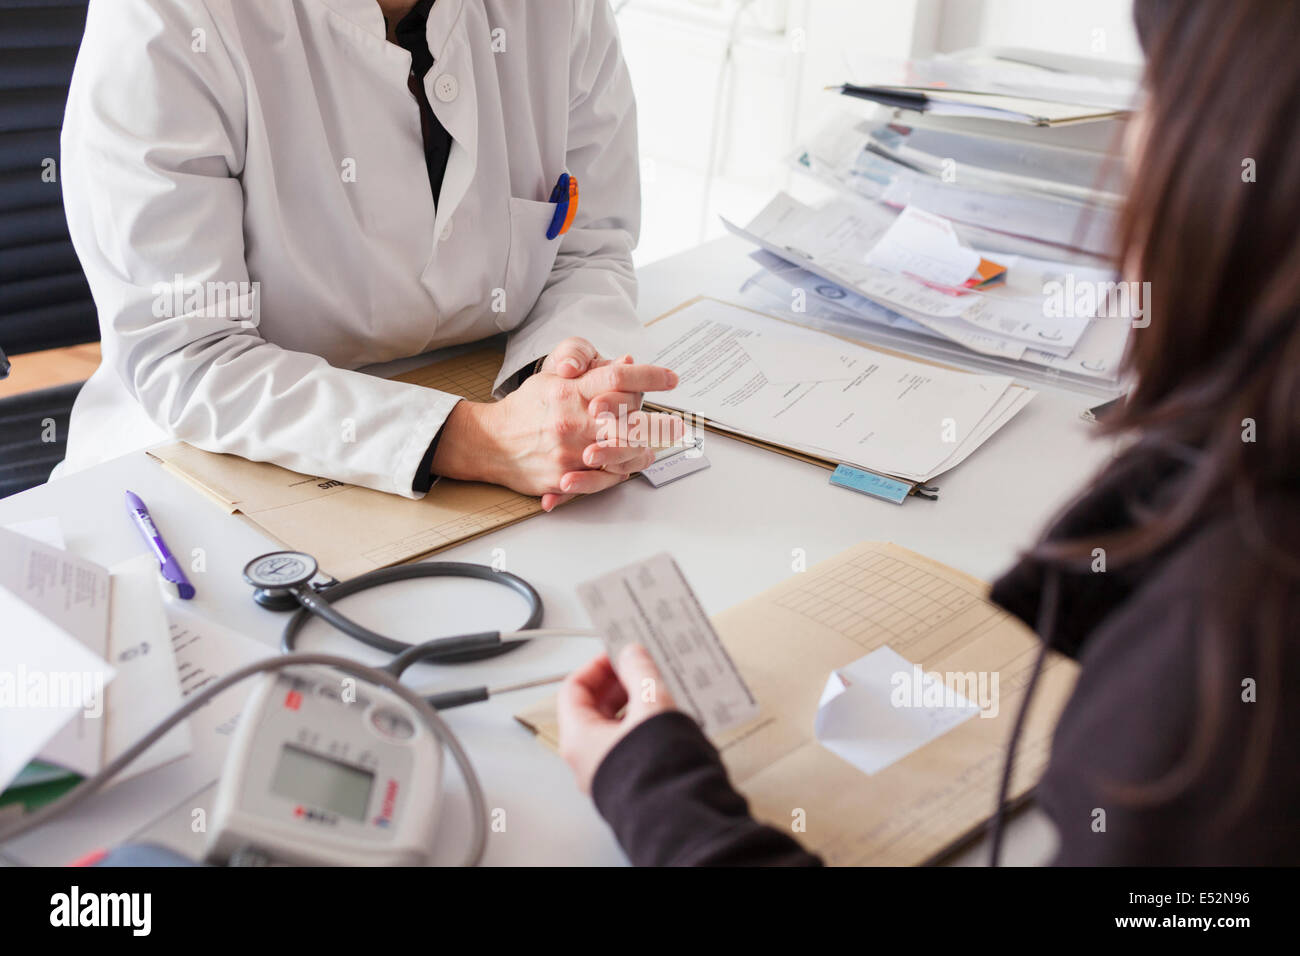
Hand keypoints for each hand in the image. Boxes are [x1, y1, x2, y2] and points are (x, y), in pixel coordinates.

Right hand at [539, 337, 679, 508]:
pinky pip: (599, 480)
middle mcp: (572, 421)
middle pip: (627, 422)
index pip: (617, 377)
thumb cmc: (527, 409)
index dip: (649, 376)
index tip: (671, 379)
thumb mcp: (555, 380)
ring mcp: (569, 452)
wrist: (491, 442)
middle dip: (659, 425)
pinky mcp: (563, 478)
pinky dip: (616, 474)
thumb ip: (592, 372)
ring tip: (655, 449)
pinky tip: (628, 468)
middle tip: (681, 426)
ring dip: (642, 453)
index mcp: (571, 392)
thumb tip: (627, 361)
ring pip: (619, 456)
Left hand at [557, 644, 676, 793]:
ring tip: (658, 689)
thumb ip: (640, 673)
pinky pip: (628, 743)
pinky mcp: (629, 781)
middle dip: (618, 683)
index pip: (573, 690)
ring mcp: (607, 772)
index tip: (618, 654)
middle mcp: (586, 759)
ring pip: (613, 727)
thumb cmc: (657, 770)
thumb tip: (632, 655)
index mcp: (578, 739)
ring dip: (633, 703)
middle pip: (593, 708)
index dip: (596, 666)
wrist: (680, 816)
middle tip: (640, 668)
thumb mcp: (651, 705)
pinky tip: (665, 716)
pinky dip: (642, 724)